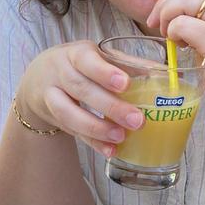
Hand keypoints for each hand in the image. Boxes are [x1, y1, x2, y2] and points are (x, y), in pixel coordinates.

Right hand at [15, 41, 143, 156]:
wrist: (38, 79)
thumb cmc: (80, 65)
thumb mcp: (97, 57)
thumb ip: (128, 64)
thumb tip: (166, 73)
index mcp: (75, 54)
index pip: (87, 61)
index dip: (104, 73)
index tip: (125, 84)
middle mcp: (59, 73)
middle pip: (81, 89)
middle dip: (111, 106)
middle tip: (137, 120)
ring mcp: (52, 97)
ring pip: (69, 114)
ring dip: (97, 128)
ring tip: (122, 137)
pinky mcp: (54, 119)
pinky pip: (73, 133)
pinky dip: (93, 143)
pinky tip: (111, 151)